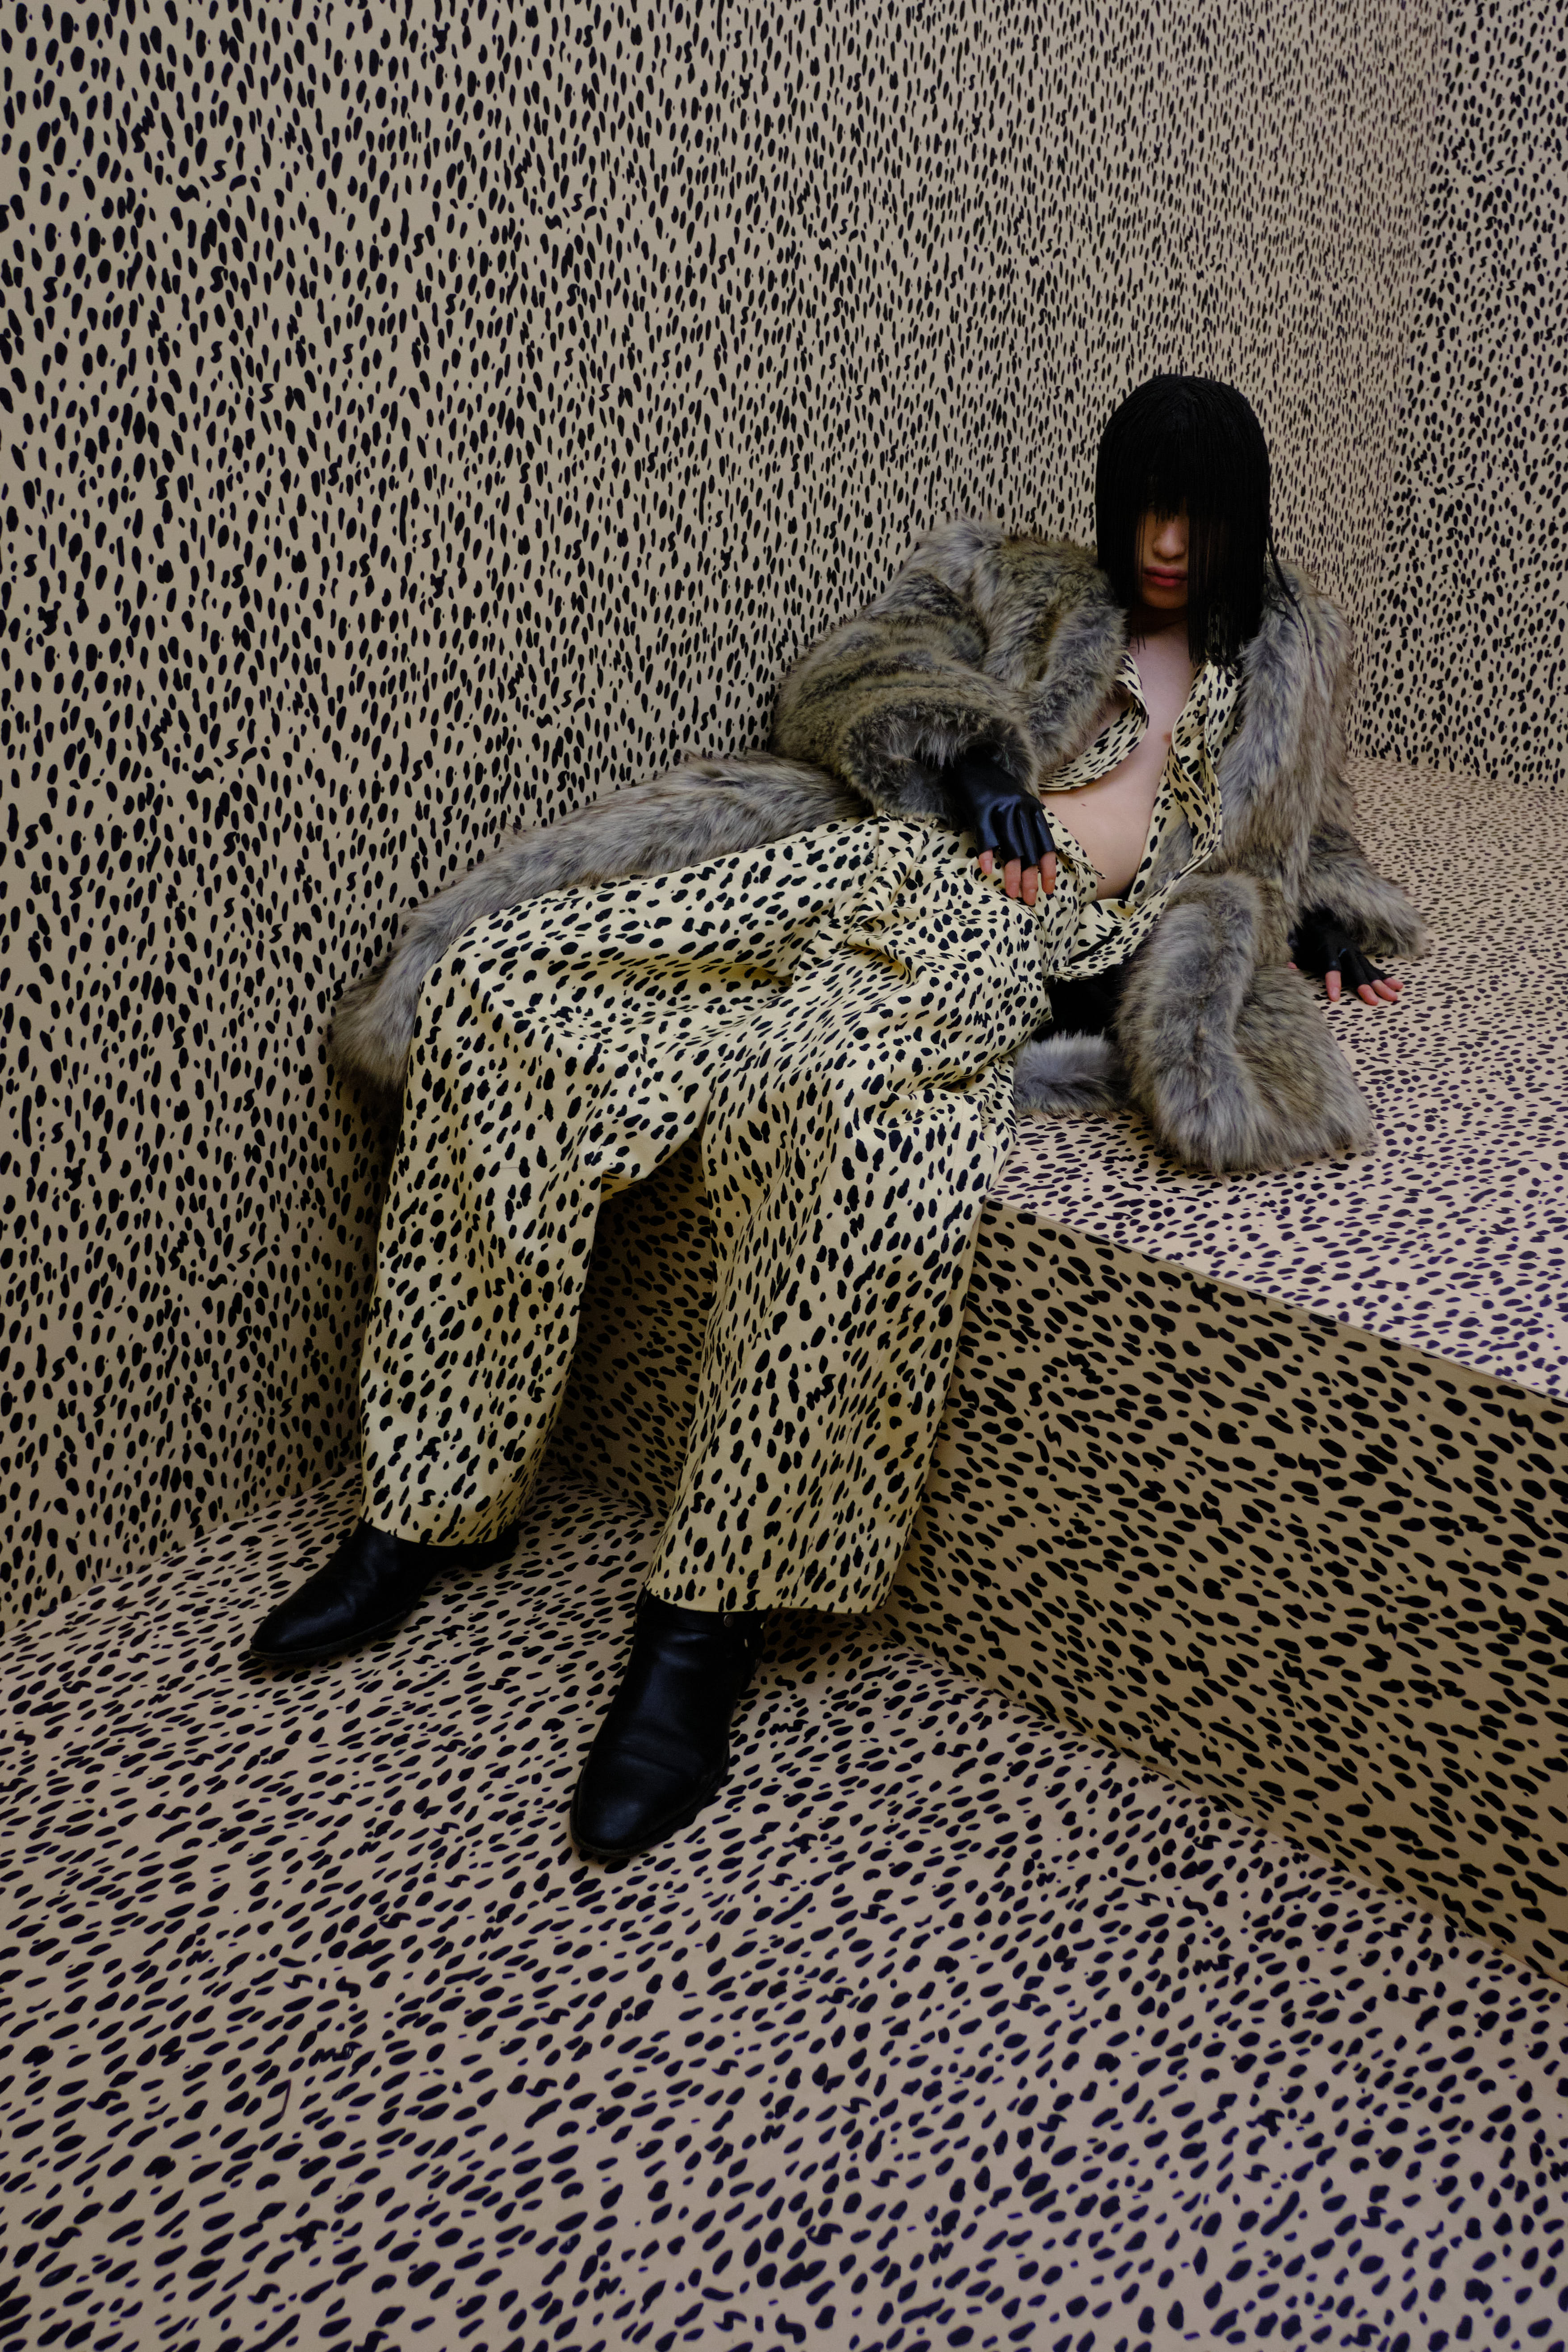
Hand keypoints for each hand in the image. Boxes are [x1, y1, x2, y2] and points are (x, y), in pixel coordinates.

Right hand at [953, 747, 1056, 904]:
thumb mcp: (1016, 803)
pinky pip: (986, 836)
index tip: (1049, 889)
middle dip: (1032, 878)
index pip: (1046, 843)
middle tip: (1030, 900)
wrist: (969, 762)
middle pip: (1030, 849)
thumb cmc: (992, 789)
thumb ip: (1025, 825)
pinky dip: (988, 854)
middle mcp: (1020, 807)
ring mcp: (1001, 807)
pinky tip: (988, 871)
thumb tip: (1031, 858)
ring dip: (1013, 873)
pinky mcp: (981, 808)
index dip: (1049, 868)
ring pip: (1011, 846)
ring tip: (1014, 894)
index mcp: (1032, 807)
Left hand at [1288, 908, 1403, 1006]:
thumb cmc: (1307, 939)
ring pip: (1368, 970)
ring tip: (1393, 998)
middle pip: (1355, 970)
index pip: (1331, 966)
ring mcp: (1355, 952)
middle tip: (1372, 1002)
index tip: (1334, 997)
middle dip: (1364, 986)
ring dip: (1381, 985)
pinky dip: (1386, 978)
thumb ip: (1297, 959)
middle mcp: (1345, 949)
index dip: (1333, 981)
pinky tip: (1397, 987)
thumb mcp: (1299, 949)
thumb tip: (1289, 967)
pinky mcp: (1361, 955)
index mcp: (1327, 947)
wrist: (1320, 920)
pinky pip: (1375, 968)